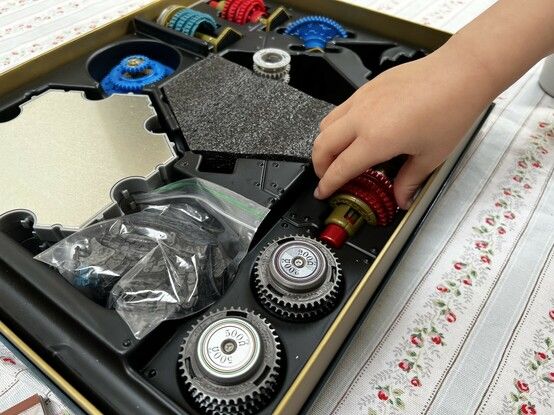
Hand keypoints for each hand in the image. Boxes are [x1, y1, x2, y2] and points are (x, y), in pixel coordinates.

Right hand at [311, 49, 491, 208]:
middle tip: (328, 176)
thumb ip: (409, 181)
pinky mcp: (367, 87)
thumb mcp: (431, 156)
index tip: (323, 192)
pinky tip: (354, 132)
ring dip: (325, 144)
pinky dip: (337, 125)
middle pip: (322, 145)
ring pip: (325, 124)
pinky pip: (340, 109)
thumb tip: (401, 197)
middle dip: (319, 166)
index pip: (340, 168)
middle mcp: (363, 118)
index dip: (328, 184)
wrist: (461, 73)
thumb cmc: (451, 108)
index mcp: (376, 139)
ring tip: (337, 155)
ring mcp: (362, 99)